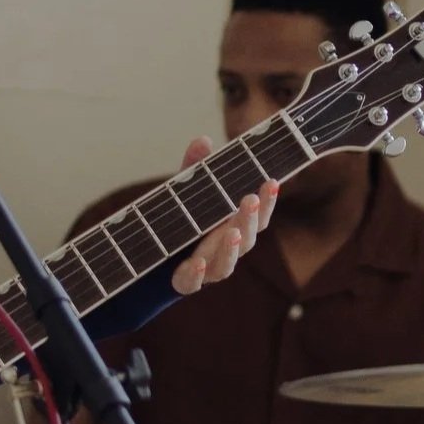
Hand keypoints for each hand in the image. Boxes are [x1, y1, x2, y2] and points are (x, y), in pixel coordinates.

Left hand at [170, 137, 276, 293]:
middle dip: (250, 219)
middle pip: (247, 239)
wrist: (152, 261)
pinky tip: (196, 262)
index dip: (267, 201)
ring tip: (233, 232)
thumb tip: (203, 140)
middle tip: (250, 199)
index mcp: (232, 227)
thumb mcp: (186, 193)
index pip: (257, 216)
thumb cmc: (180, 223)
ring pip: (225, 265)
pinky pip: (192, 282)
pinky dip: (195, 274)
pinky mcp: (183, 281)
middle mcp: (225, 250)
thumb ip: (194, 170)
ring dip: (230, 250)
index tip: (271, 182)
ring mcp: (206, 268)